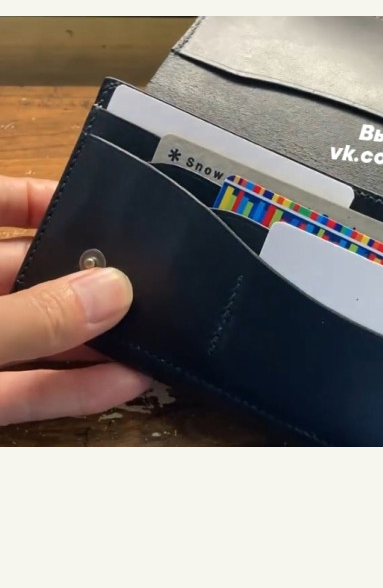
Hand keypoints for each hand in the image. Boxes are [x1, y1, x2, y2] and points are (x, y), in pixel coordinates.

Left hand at [0, 175, 150, 424]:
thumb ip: (32, 317)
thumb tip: (112, 292)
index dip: (38, 198)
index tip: (94, 203)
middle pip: (26, 274)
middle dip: (86, 278)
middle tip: (143, 281)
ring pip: (36, 337)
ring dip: (92, 341)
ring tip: (151, 337)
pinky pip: (28, 389)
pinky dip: (72, 389)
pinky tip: (123, 382)